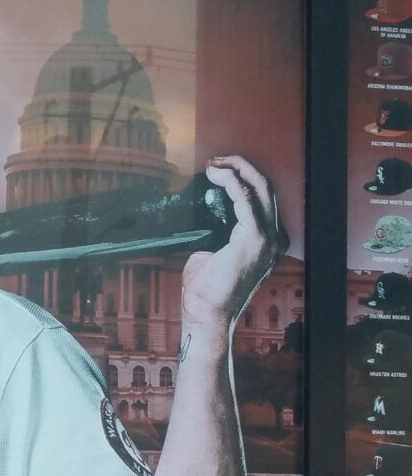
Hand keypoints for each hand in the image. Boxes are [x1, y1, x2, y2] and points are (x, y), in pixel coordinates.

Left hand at [180, 156, 282, 341]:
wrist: (207, 314)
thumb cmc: (206, 290)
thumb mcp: (212, 252)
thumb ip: (215, 233)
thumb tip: (201, 216)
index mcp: (269, 241)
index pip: (262, 198)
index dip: (242, 177)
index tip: (218, 170)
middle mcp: (274, 238)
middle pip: (265, 187)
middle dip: (241, 166)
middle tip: (216, 161)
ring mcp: (269, 239)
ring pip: (260, 187)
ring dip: (236, 169)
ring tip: (214, 164)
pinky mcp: (255, 239)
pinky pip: (246, 199)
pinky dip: (232, 182)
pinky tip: (217, 175)